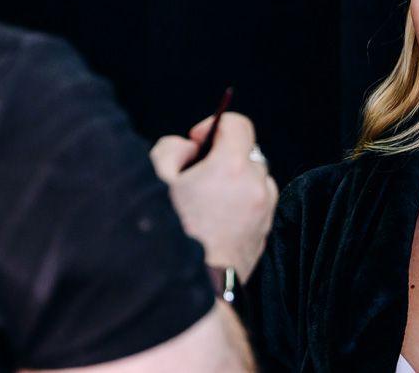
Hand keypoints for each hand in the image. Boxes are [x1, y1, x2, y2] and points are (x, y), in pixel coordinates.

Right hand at [150, 112, 277, 283]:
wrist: (187, 294)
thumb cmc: (168, 233)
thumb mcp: (154, 179)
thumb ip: (171, 149)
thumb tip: (189, 149)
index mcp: (233, 168)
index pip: (238, 125)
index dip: (214, 126)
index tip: (195, 142)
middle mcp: (257, 187)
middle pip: (247, 153)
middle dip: (222, 157)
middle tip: (194, 176)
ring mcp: (264, 213)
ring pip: (254, 181)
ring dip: (234, 181)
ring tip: (204, 202)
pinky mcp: (263, 236)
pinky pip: (256, 206)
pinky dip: (240, 204)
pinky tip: (213, 221)